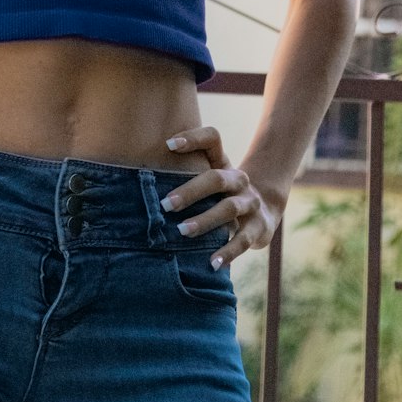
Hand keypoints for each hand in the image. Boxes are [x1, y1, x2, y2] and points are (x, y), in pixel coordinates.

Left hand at [161, 123, 284, 269]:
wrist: (264, 210)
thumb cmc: (222, 193)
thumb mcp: (209, 177)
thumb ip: (184, 172)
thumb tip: (138, 176)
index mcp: (223, 162)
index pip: (212, 138)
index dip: (193, 137)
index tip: (168, 144)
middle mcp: (238, 179)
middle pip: (216, 178)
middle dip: (190, 192)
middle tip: (165, 204)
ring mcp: (250, 203)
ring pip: (228, 209)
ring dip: (204, 220)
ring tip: (182, 231)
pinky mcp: (258, 227)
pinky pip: (243, 240)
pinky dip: (227, 253)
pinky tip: (211, 263)